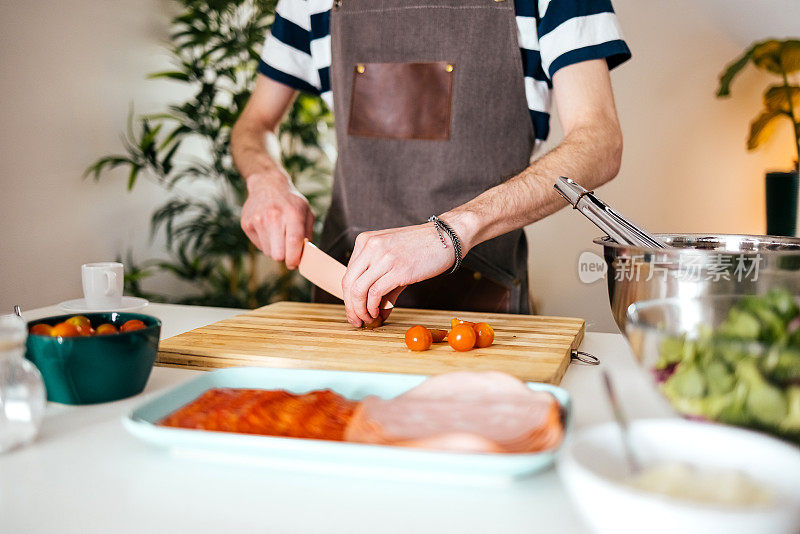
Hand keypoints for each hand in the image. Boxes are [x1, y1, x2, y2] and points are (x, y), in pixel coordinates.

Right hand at [241, 171, 313, 268]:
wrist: (267, 185)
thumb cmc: (290, 202)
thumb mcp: (306, 213)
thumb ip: (308, 234)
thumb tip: (305, 256)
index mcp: (292, 213)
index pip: (293, 242)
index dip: (294, 258)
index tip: (295, 264)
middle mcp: (273, 216)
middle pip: (278, 254)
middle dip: (285, 256)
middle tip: (288, 250)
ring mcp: (257, 220)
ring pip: (268, 252)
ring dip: (275, 249)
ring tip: (277, 234)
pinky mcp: (246, 224)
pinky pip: (259, 246)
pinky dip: (265, 242)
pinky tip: (267, 229)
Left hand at [342, 223, 459, 326]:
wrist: (446, 237)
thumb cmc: (422, 247)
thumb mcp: (393, 259)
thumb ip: (382, 284)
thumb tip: (377, 310)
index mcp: (365, 241)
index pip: (348, 274)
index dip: (348, 297)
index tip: (353, 310)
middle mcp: (371, 247)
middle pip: (349, 283)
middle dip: (351, 307)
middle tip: (356, 321)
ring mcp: (383, 257)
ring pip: (359, 290)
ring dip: (360, 310)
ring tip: (368, 320)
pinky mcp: (397, 269)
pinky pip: (375, 293)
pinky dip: (373, 308)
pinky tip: (378, 314)